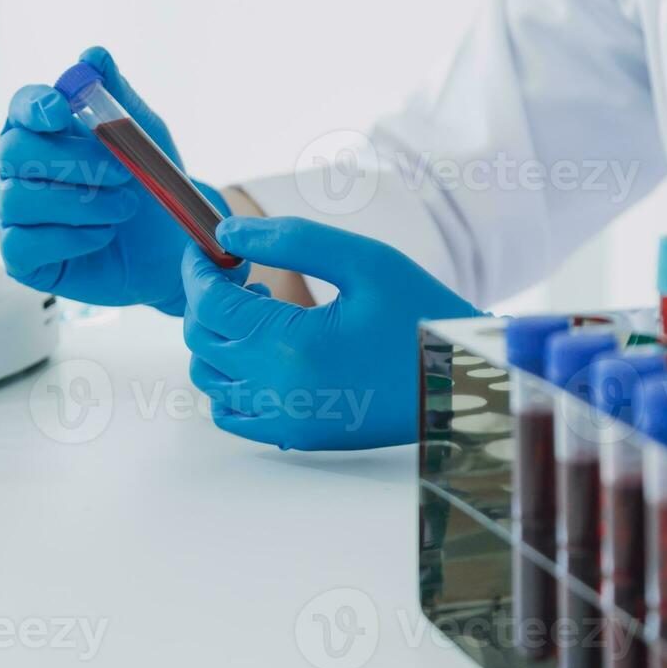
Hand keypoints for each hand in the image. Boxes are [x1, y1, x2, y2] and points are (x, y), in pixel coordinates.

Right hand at [0, 46, 227, 315]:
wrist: (173, 246)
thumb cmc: (152, 188)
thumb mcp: (145, 136)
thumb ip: (118, 96)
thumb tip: (94, 56)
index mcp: (43, 133)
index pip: (21, 109)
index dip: (35, 106)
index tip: (61, 110)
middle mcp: (20, 171)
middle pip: (14, 151)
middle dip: (72, 160)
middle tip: (122, 172)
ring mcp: (17, 215)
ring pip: (20, 198)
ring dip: (81, 202)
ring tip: (123, 207)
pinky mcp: (23, 257)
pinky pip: (25, 243)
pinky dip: (71, 237)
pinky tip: (103, 234)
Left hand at [182, 217, 481, 450]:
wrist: (467, 382)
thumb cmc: (424, 318)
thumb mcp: (366, 262)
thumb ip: (294, 239)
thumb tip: (228, 232)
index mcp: (292, 345)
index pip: (210, 304)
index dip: (199, 269)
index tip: (209, 247)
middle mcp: (280, 391)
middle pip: (203, 340)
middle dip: (207, 299)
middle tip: (242, 272)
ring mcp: (287, 420)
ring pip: (211, 380)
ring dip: (218, 339)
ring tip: (260, 308)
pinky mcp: (300, 435)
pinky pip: (234, 415)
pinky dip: (230, 382)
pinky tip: (263, 352)